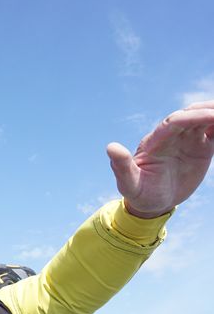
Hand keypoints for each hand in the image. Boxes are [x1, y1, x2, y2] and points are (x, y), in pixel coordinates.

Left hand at [107, 100, 213, 217]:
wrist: (152, 202)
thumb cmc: (138, 193)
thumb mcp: (129, 184)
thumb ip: (121, 167)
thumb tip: (111, 147)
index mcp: (155, 142)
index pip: (174, 122)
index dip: (193, 117)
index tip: (213, 116)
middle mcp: (171, 136)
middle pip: (191, 114)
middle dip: (208, 110)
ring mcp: (186, 140)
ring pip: (204, 120)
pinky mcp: (200, 148)